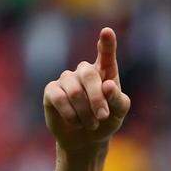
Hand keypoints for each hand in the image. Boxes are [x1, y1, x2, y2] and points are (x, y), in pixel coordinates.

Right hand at [43, 27, 130, 151]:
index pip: (105, 55)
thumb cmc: (106, 120)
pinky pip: (59, 98)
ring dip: (85, 112)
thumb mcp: (119, 113)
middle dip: (97, 98)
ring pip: (74, 90)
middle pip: (88, 74)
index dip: (106, 44)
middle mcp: (84, 71)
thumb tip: (108, 85)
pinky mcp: (52, 90)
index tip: (107, 32)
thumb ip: (118, 99)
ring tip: (92, 124)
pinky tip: (76, 122)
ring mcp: (66, 79)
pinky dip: (71, 114)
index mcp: (105, 72)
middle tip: (103, 116)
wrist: (86, 138)